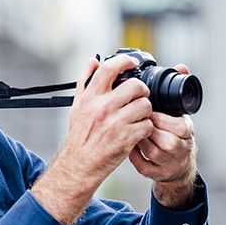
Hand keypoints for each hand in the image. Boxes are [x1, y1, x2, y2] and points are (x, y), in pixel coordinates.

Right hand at [31, 55, 154, 224]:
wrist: (80, 164)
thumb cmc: (80, 135)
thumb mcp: (77, 105)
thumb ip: (85, 81)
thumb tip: (93, 61)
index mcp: (90, 97)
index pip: (109, 68)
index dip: (125, 61)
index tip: (133, 62)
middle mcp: (103, 107)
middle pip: (136, 86)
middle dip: (142, 91)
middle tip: (139, 97)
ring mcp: (116, 123)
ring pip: (145, 105)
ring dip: (146, 111)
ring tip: (137, 116)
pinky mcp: (127, 138)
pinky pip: (148, 125)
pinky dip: (146, 128)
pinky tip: (137, 131)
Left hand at [128, 64, 197, 206]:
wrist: (174, 162)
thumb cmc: (170, 130)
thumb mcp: (174, 110)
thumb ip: (174, 88)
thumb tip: (181, 67)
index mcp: (185, 128)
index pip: (176, 123)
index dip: (157, 117)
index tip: (146, 111)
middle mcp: (180, 146)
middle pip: (163, 137)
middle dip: (146, 128)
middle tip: (131, 120)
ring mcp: (167, 161)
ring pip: (151, 150)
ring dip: (137, 140)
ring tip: (128, 131)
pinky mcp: (155, 172)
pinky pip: (142, 164)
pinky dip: (134, 156)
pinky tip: (128, 146)